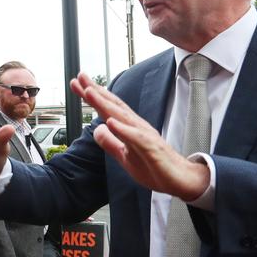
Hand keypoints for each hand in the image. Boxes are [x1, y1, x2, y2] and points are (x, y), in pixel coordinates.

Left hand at [71, 72, 209, 199]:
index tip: (76, 83)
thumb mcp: (124, 156)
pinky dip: (123, 129)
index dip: (92, 96)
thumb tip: (97, 128)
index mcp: (129, 128)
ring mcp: (145, 136)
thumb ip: (110, 142)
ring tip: (89, 92)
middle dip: (96, 91)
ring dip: (105, 104)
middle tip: (80, 77)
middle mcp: (136, 127)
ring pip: (122, 117)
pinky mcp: (152, 149)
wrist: (180, 180)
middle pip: (113, 106)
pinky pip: (136, 138)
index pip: (108, 108)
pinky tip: (111, 122)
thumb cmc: (154, 167)